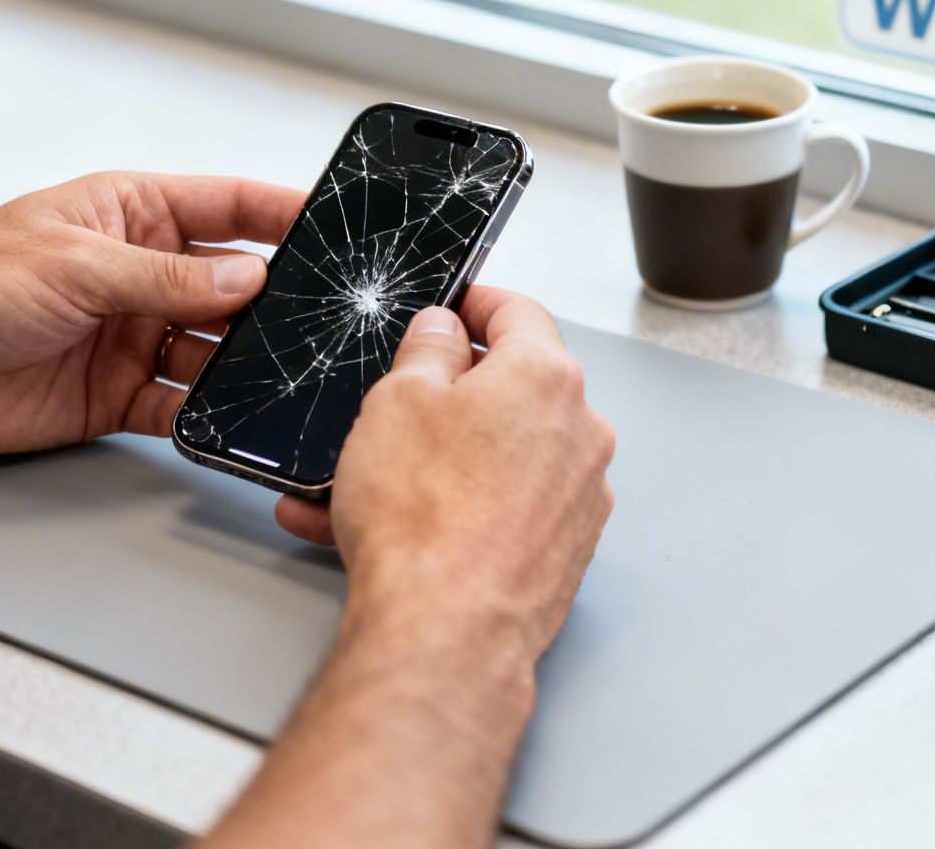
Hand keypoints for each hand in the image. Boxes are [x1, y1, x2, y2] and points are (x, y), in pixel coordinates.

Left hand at [0, 172, 302, 452]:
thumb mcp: (75, 264)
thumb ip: (166, 277)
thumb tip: (246, 278)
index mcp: (130, 214)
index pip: (227, 206)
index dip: (283, 213)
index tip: (335, 224)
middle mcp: (138, 273)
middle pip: (232, 286)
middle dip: (277, 301)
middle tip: (325, 317)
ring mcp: (130, 335)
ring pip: (214, 351)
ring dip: (246, 364)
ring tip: (283, 373)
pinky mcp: (115, 395)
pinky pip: (180, 406)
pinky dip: (206, 415)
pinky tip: (227, 419)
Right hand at [276, 287, 615, 660]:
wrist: (445, 631)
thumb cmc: (425, 517)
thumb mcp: (397, 400)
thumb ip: (427, 351)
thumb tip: (442, 333)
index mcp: (545, 378)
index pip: (518, 313)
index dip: (476, 303)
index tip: (454, 306)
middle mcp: (578, 434)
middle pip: (510, 390)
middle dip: (446, 394)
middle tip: (393, 400)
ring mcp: (576, 498)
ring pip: (493, 458)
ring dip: (431, 461)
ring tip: (355, 482)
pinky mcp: (561, 551)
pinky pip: (497, 509)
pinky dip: (448, 508)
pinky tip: (382, 526)